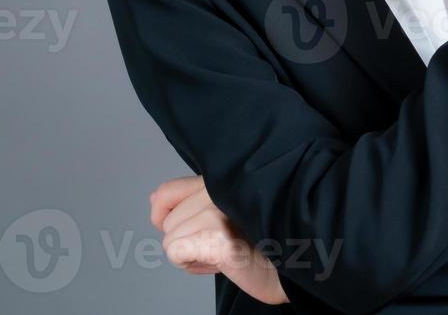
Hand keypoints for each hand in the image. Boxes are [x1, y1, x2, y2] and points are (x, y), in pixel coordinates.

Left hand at [149, 175, 288, 305]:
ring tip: (224, 251)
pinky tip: (219, 261)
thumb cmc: (261, 242)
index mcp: (218, 179)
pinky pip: (175, 252)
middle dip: (186, 241)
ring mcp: (218, 211)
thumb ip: (192, 200)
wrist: (292, 268)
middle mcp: (217, 189)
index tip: (186, 230)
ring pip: (170, 240)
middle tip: (220, 243)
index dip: (164, 216)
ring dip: (192, 255)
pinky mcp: (219, 237)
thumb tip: (154, 199)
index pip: (164, 193)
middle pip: (166, 223)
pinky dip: (191, 264)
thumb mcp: (224, 211)